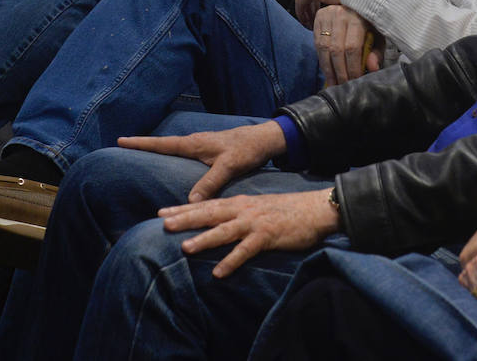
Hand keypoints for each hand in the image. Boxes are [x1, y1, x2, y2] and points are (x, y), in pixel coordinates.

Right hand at [116, 119, 286, 203]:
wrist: (264, 140)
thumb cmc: (247, 150)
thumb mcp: (229, 167)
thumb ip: (210, 182)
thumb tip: (189, 201)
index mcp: (195, 144)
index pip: (162, 144)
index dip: (142, 143)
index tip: (121, 140)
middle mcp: (195, 142)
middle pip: (163, 144)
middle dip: (143, 145)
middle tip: (121, 145)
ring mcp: (201, 146)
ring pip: (173, 149)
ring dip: (156, 150)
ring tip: (138, 156)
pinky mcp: (208, 152)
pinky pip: (183, 154)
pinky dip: (171, 156)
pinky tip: (170, 165)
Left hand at [156, 188, 339, 277]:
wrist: (315, 209)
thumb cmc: (287, 211)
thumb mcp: (258, 208)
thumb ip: (238, 214)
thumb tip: (219, 223)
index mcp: (240, 203)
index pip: (207, 204)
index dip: (183, 208)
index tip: (161, 212)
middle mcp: (243, 210)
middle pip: (209, 214)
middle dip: (185, 218)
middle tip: (163, 223)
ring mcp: (255, 223)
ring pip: (224, 231)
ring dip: (204, 239)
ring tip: (185, 248)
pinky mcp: (267, 236)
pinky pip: (246, 251)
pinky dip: (232, 261)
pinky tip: (219, 273)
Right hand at [311, 6, 381, 84]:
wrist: (355, 4)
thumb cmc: (370, 23)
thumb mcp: (378, 35)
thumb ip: (376, 52)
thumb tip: (372, 68)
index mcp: (358, 18)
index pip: (352, 48)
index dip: (352, 67)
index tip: (355, 81)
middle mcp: (340, 14)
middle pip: (336, 50)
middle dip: (339, 72)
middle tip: (343, 86)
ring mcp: (327, 15)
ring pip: (324, 48)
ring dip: (328, 69)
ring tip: (333, 83)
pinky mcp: (318, 18)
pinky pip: (317, 43)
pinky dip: (322, 60)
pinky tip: (328, 71)